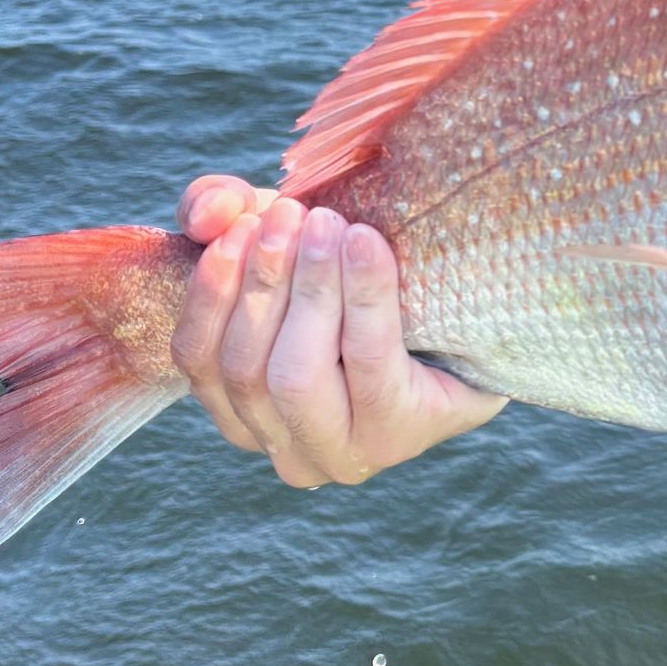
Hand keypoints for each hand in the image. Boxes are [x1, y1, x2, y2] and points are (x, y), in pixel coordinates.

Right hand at [170, 175, 505, 486]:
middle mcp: (284, 450)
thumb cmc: (354, 276)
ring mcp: (341, 455)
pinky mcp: (397, 436)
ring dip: (311, 290)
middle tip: (293, 214)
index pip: (198, 362)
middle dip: (265, 283)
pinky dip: (364, 297)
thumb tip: (209, 217)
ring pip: (296, 375)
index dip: (210, 293)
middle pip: (247, 368)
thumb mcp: (280, 236)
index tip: (240, 226)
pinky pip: (368, 364)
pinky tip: (367, 244)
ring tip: (330, 225)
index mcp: (241, 413)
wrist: (468, 310)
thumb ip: (223, 211)